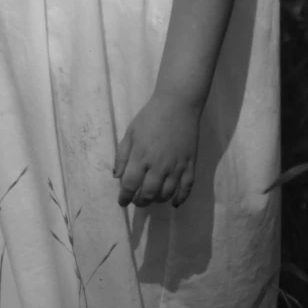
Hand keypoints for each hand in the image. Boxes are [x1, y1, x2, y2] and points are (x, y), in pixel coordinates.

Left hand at [114, 92, 201, 208]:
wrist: (177, 104)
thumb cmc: (150, 117)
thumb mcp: (130, 133)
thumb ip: (122, 155)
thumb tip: (117, 176)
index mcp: (141, 157)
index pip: (129, 185)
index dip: (124, 197)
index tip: (122, 201)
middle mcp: (158, 166)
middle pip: (148, 194)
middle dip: (140, 202)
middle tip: (137, 201)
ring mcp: (176, 166)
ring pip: (166, 194)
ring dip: (157, 200)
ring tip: (152, 197)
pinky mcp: (190, 164)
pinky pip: (186, 187)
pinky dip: (180, 198)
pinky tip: (174, 203)